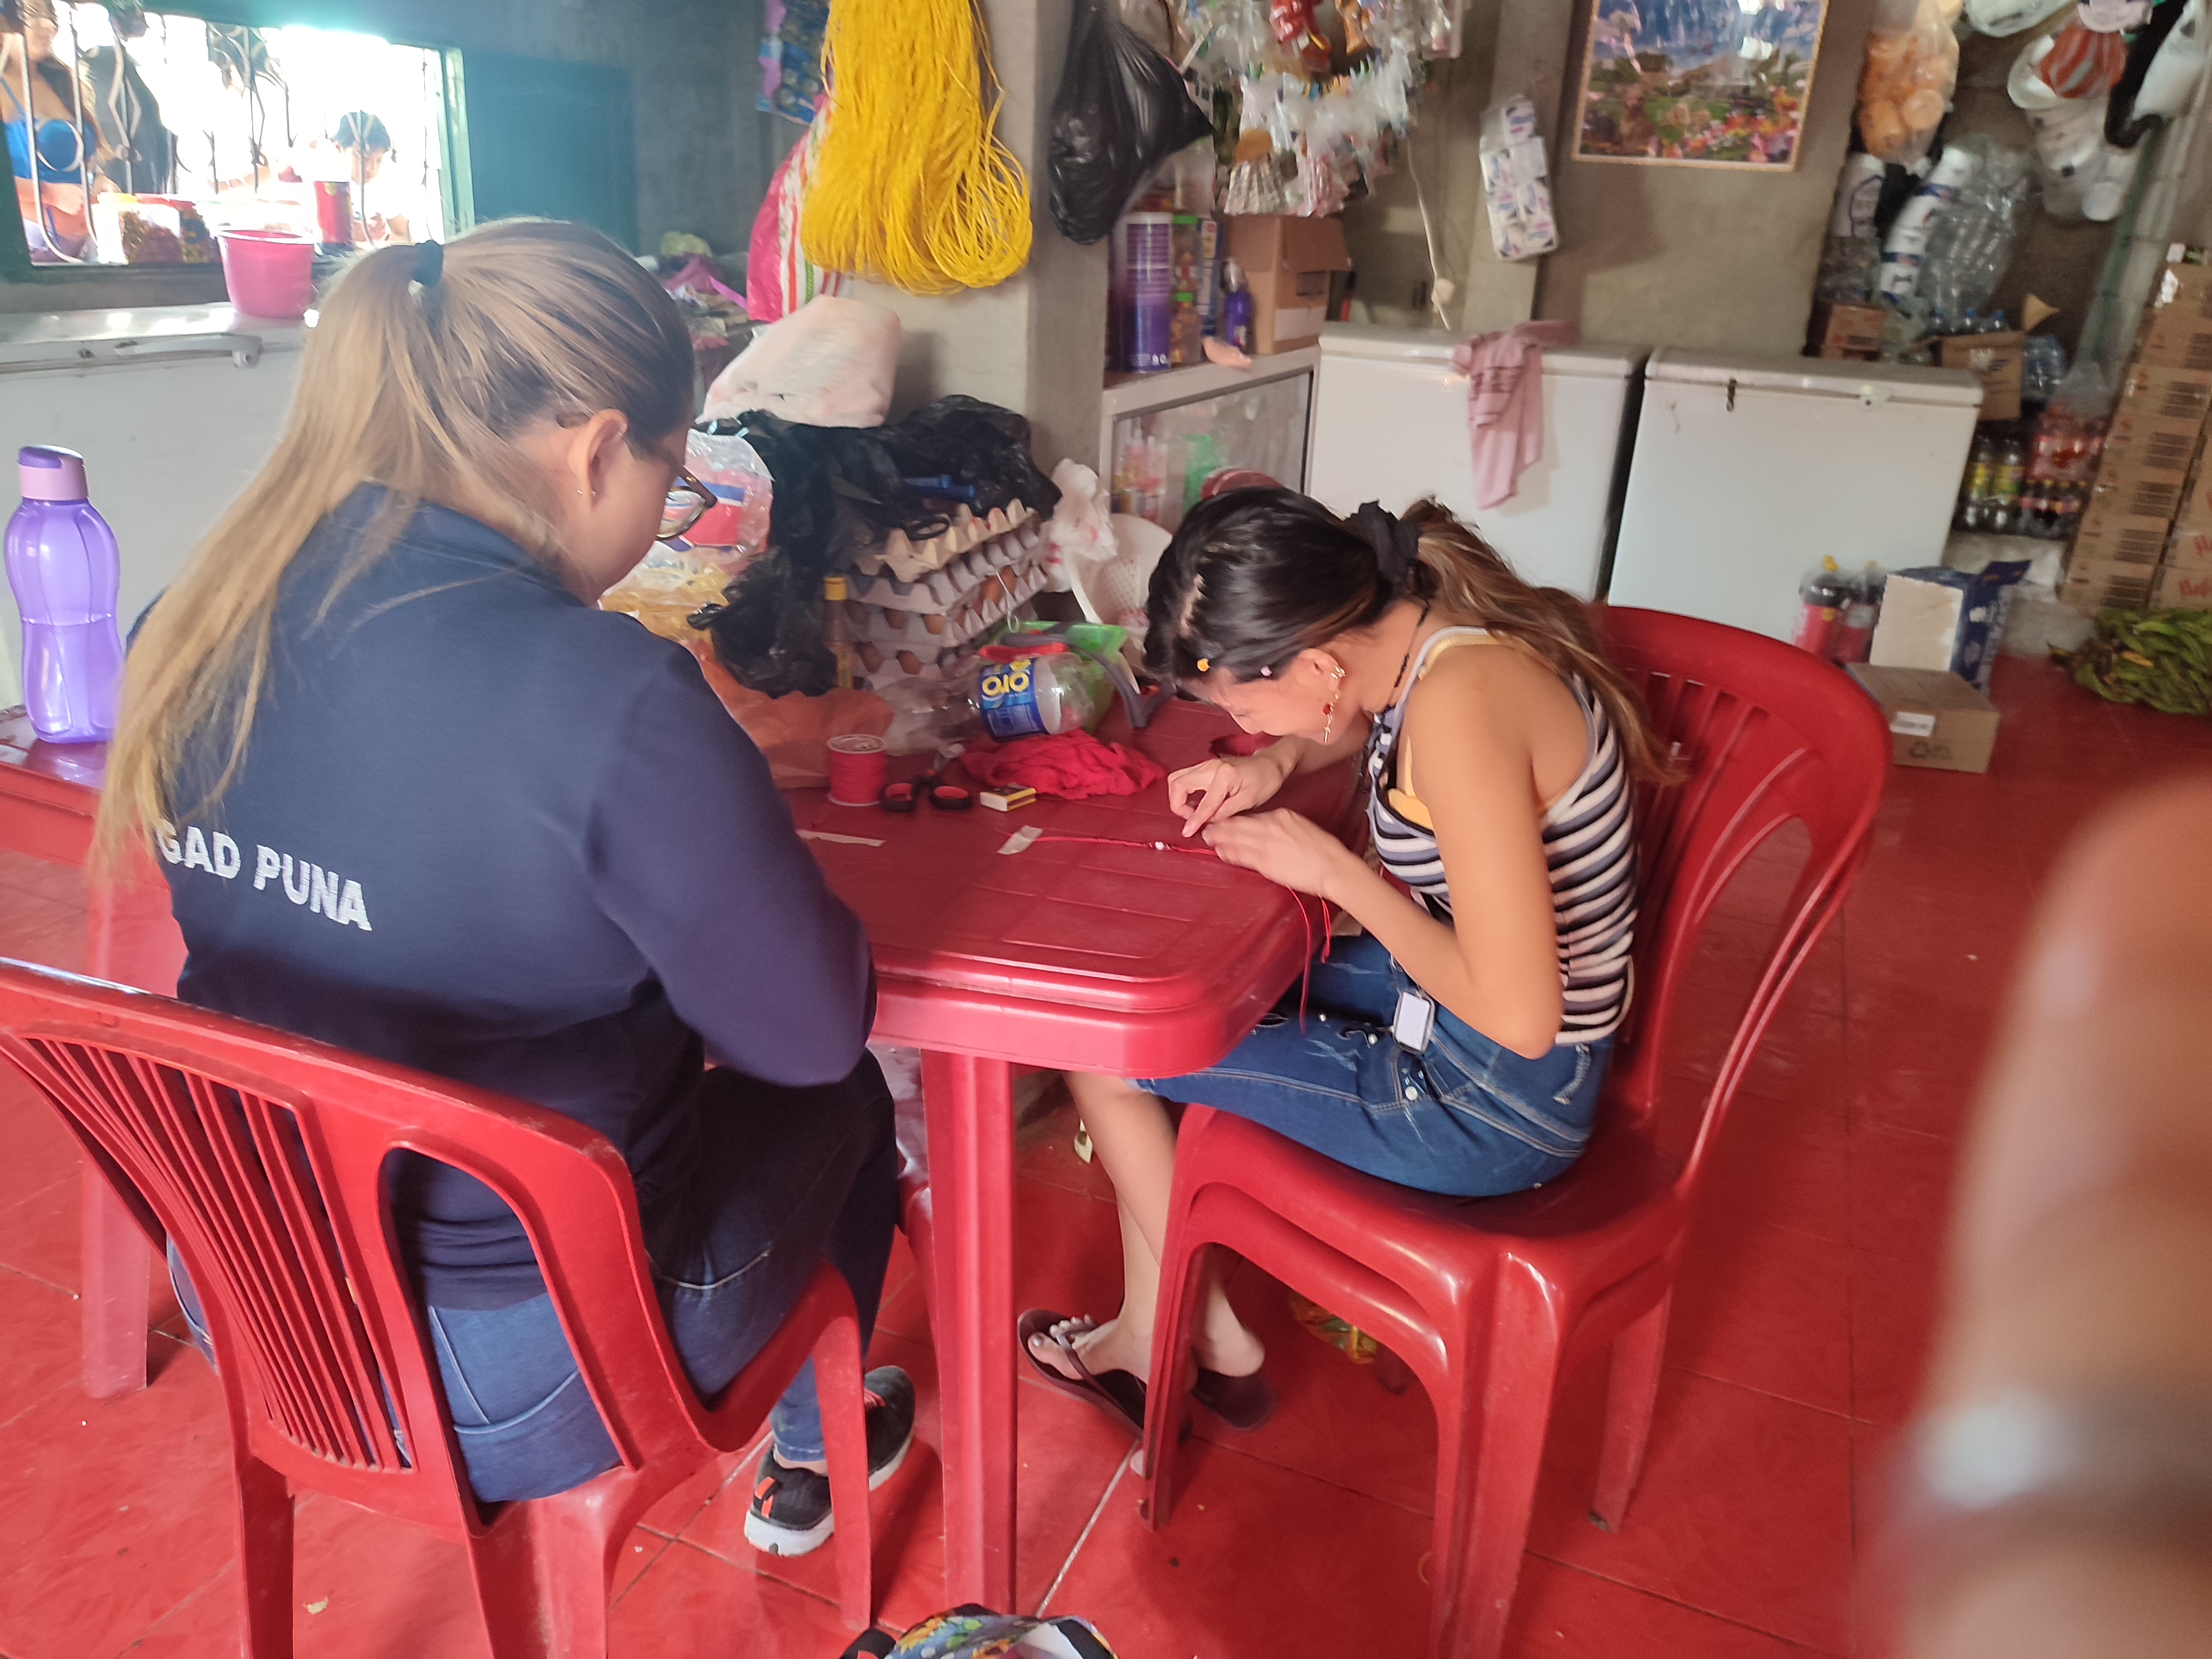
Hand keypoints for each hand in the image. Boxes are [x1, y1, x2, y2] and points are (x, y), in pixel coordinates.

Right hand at [1166, 749, 1290, 837]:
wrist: (1270, 764)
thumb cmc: (1264, 781)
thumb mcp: (1248, 801)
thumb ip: (1225, 812)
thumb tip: (1207, 824)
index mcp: (1224, 776)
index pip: (1203, 803)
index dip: (1194, 820)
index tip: (1187, 832)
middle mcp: (1211, 767)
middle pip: (1177, 783)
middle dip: (1178, 804)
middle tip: (1191, 818)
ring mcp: (1206, 764)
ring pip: (1177, 779)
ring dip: (1179, 798)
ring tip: (1194, 812)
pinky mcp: (1205, 766)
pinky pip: (1185, 778)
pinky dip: (1184, 792)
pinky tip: (1198, 804)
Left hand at [1203, 809, 1355, 899]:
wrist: (1332, 866)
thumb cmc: (1323, 849)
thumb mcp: (1301, 826)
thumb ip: (1282, 825)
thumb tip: (1268, 829)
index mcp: (1281, 815)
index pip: (1251, 816)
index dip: (1235, 819)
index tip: (1225, 820)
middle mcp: (1270, 826)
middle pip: (1238, 825)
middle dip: (1220, 827)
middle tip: (1206, 827)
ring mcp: (1266, 844)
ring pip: (1236, 839)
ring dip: (1219, 839)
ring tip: (1207, 838)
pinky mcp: (1265, 862)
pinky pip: (1241, 856)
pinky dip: (1228, 853)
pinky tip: (1220, 852)